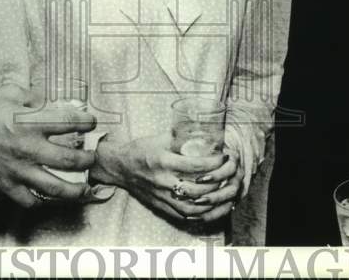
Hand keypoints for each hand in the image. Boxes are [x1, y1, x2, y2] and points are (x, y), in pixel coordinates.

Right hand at [0, 83, 97, 207]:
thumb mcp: (9, 92)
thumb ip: (34, 96)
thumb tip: (50, 103)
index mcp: (30, 122)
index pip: (69, 122)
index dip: (86, 122)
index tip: (91, 123)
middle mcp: (28, 148)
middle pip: (70, 159)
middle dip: (87, 159)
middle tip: (92, 157)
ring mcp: (18, 170)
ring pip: (55, 188)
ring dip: (74, 190)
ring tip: (83, 189)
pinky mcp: (6, 185)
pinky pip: (30, 201)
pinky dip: (42, 201)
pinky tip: (48, 197)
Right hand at [91, 134, 235, 222]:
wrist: (120, 167)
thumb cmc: (140, 150)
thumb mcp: (159, 138)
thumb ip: (181, 137)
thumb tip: (204, 133)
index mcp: (162, 161)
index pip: (195, 166)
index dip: (213, 162)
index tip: (224, 156)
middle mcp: (162, 181)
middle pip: (197, 189)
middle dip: (217, 182)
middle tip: (228, 174)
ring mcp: (161, 197)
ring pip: (193, 206)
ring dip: (212, 202)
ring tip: (224, 192)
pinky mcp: (161, 207)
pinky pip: (184, 215)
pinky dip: (200, 214)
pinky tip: (211, 207)